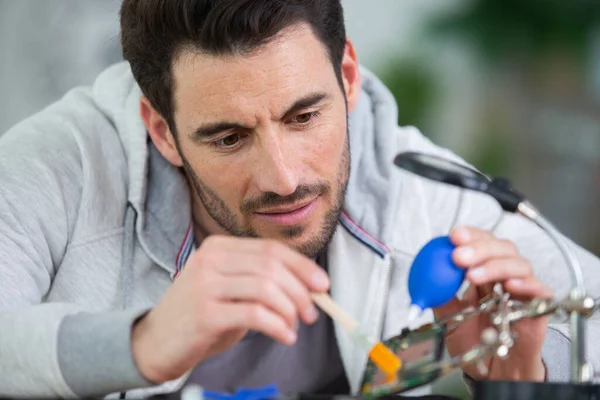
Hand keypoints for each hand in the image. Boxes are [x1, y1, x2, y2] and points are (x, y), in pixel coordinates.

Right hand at [131, 235, 329, 382]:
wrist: (155, 342)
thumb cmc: (202, 314)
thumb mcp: (230, 288)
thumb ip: (262, 280)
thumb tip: (311, 286)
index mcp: (219, 247)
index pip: (271, 250)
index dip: (302, 266)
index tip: (323, 285)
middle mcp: (210, 259)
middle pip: (272, 267)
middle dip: (300, 291)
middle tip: (311, 314)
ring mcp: (205, 285)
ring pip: (266, 289)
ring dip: (290, 310)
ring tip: (294, 327)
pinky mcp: (205, 313)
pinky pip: (255, 315)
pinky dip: (278, 326)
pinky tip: (284, 336)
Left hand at [433, 226, 552, 381]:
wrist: (493, 372)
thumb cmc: (474, 342)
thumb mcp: (448, 318)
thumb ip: (439, 297)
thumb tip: (425, 279)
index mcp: (483, 272)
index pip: (482, 243)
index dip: (471, 236)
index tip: (455, 236)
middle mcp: (505, 276)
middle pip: (501, 248)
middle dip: (479, 247)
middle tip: (459, 256)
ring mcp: (523, 290)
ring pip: (519, 263)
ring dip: (494, 265)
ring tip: (472, 275)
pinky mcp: (539, 308)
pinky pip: (539, 289)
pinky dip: (525, 283)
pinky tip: (508, 285)